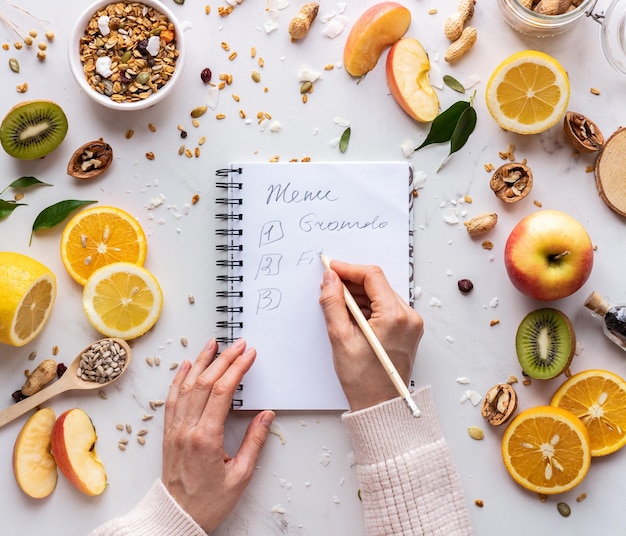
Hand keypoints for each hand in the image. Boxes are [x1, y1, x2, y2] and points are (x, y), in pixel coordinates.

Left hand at [161, 338, 274, 532]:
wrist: (176, 517)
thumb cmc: (209, 502)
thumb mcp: (241, 475)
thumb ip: (254, 442)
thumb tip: (266, 415)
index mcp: (205, 438)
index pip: (222, 392)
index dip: (237, 369)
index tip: (249, 355)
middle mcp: (187, 429)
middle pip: (205, 383)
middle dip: (224, 359)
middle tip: (238, 344)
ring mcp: (175, 429)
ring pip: (186, 386)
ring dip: (200, 362)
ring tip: (212, 344)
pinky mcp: (168, 433)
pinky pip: (172, 399)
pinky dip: (178, 379)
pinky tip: (185, 365)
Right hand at [319, 261, 423, 411]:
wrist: (380, 405)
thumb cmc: (362, 379)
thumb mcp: (340, 337)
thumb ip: (333, 303)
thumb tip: (329, 279)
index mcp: (395, 316)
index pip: (372, 276)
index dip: (349, 269)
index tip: (331, 269)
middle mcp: (409, 316)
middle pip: (378, 284)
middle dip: (352, 282)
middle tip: (329, 286)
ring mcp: (411, 324)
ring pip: (381, 295)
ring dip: (359, 295)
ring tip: (337, 303)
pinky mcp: (408, 330)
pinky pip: (386, 308)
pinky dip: (368, 306)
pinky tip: (351, 314)